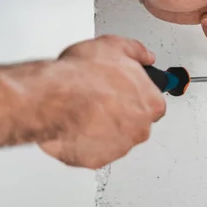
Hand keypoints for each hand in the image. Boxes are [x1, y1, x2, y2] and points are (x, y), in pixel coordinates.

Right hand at [39, 36, 165, 168]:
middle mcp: (140, 129)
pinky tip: (76, 124)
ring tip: (84, 110)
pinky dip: (85, 141)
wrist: (53, 99)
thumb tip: (145, 56)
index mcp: (150, 103)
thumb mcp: (113, 46)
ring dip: (103, 128)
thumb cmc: (82, 76)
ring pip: (114, 139)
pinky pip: (94, 151)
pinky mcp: (96, 160)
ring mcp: (119, 147)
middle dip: (120, 113)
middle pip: (135, 124)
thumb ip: (136, 51)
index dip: (135, 95)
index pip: (153, 104)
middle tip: (100, 99)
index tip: (125, 91)